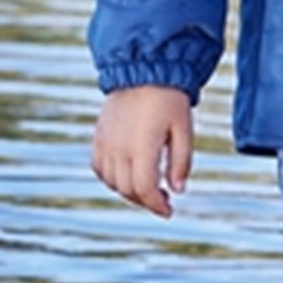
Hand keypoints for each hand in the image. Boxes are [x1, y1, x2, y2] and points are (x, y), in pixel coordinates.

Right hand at [91, 84, 193, 217]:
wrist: (143, 71)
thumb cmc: (169, 100)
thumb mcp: (184, 130)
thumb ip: (181, 162)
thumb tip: (178, 190)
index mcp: (142, 147)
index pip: (145, 189)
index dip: (157, 205)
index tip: (169, 211)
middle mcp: (119, 148)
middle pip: (128, 189)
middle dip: (146, 201)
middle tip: (164, 200)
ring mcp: (105, 142)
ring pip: (112, 182)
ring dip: (129, 192)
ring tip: (149, 188)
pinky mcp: (99, 137)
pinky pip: (99, 168)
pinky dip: (112, 179)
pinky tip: (129, 176)